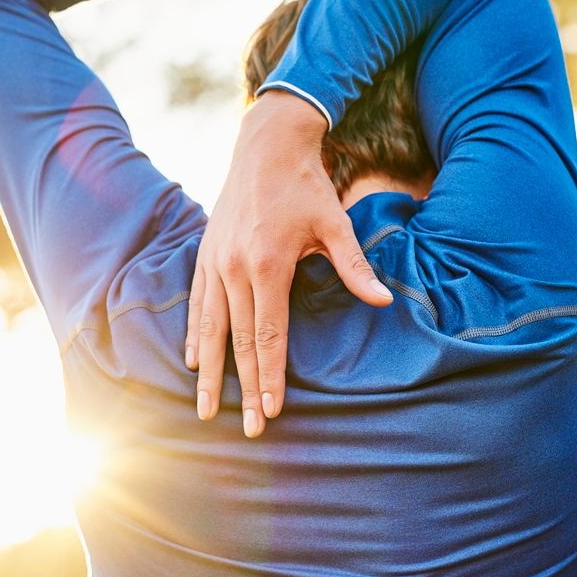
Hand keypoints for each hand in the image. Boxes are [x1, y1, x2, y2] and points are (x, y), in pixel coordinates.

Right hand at [185, 92, 394, 437]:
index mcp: (267, 264)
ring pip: (210, 329)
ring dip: (209, 372)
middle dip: (241, 389)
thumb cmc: (305, 186)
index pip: (268, 335)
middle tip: (246, 430)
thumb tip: (383, 301)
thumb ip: (354, 266)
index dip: (269, 376)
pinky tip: (193, 359)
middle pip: (238, 341)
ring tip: (204, 408)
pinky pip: (196, 304)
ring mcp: (214, 262)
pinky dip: (194, 334)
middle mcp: (234, 268)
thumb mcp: (335, 223)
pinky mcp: (205, 255)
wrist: (265, 146)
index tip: (270, 411)